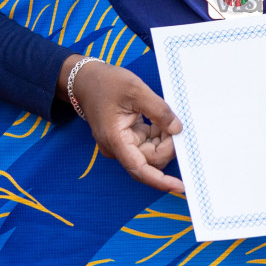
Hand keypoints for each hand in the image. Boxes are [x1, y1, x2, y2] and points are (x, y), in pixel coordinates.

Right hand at [62, 57, 184, 193]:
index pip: (140, 169)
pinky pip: (147, 143)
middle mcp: (117, 147)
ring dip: (163, 140)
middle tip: (175, 126)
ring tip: (165, 118)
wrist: (86, 80)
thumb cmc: (106, 83)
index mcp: (116, 140)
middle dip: (166, 147)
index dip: (161, 180)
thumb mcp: (136, 90)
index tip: (179, 185)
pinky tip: (159, 120)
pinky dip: (158, 134)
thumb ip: (158, 111)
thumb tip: (177, 129)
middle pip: (150, 161)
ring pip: (150, 152)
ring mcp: (121, 144)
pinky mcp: (126, 138)